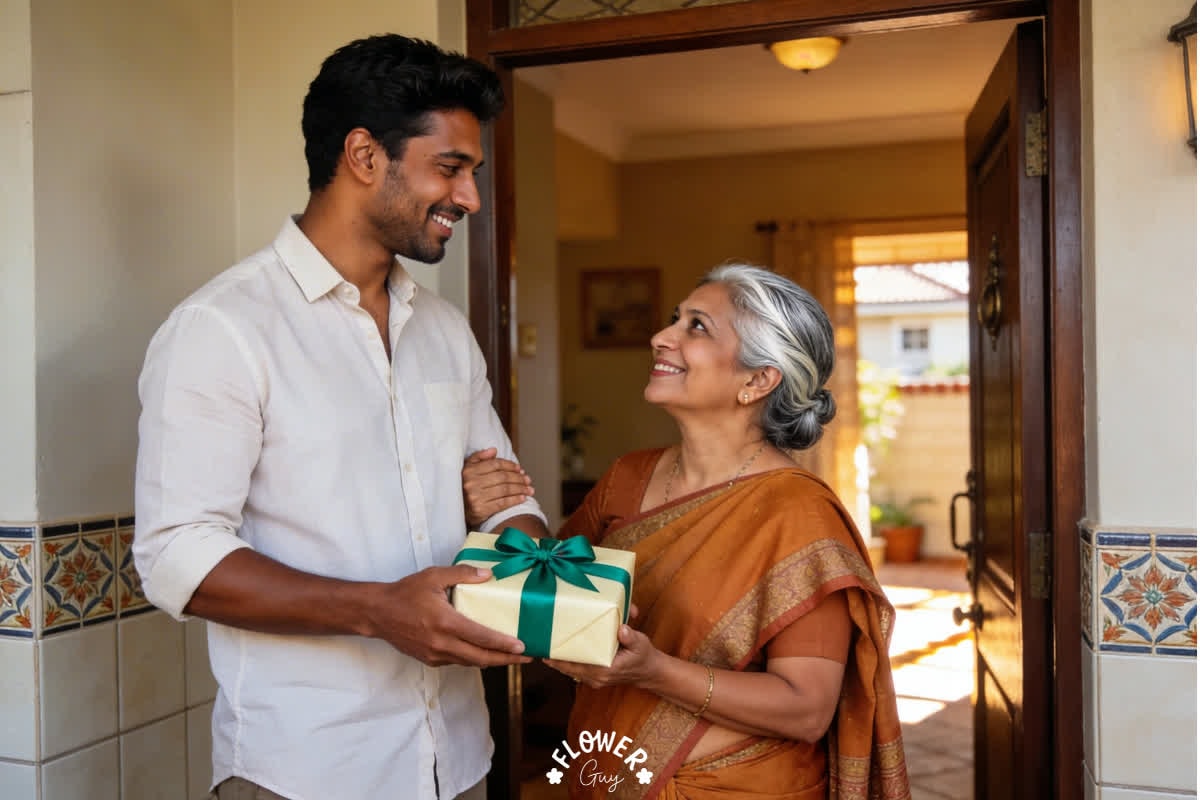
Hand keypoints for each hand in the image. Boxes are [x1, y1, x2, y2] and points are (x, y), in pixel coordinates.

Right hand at [365, 564, 531, 667]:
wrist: (378, 613)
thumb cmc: (406, 593)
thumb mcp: (434, 576)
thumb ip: (462, 573)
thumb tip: (489, 574)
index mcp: (445, 622)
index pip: (481, 638)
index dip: (504, 645)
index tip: (523, 647)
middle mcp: (441, 643)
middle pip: (481, 658)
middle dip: (507, 660)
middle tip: (528, 657)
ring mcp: (435, 654)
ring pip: (470, 662)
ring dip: (492, 661)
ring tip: (512, 657)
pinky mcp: (430, 659)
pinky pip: (458, 662)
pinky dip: (474, 659)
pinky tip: (485, 652)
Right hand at [463, 448, 532, 526]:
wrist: (456, 511)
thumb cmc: (464, 487)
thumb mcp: (467, 469)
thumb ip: (479, 458)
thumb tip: (494, 451)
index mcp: (469, 471)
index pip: (495, 465)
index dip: (510, 466)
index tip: (519, 469)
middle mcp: (471, 483)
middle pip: (502, 477)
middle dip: (518, 478)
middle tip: (528, 480)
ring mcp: (476, 497)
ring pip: (504, 490)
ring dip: (520, 489)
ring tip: (529, 489)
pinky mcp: (480, 510)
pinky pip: (502, 503)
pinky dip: (514, 500)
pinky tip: (522, 498)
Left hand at [544, 624, 661, 688]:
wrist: (649, 672)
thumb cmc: (644, 656)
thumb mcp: (641, 644)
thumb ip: (631, 637)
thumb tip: (622, 630)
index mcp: (606, 670)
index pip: (578, 665)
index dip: (561, 659)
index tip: (546, 651)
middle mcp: (597, 677)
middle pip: (569, 669)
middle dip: (554, 659)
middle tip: (539, 645)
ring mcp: (595, 679)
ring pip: (571, 670)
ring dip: (558, 661)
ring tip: (543, 649)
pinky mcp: (595, 676)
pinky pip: (576, 670)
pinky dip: (567, 663)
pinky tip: (558, 653)